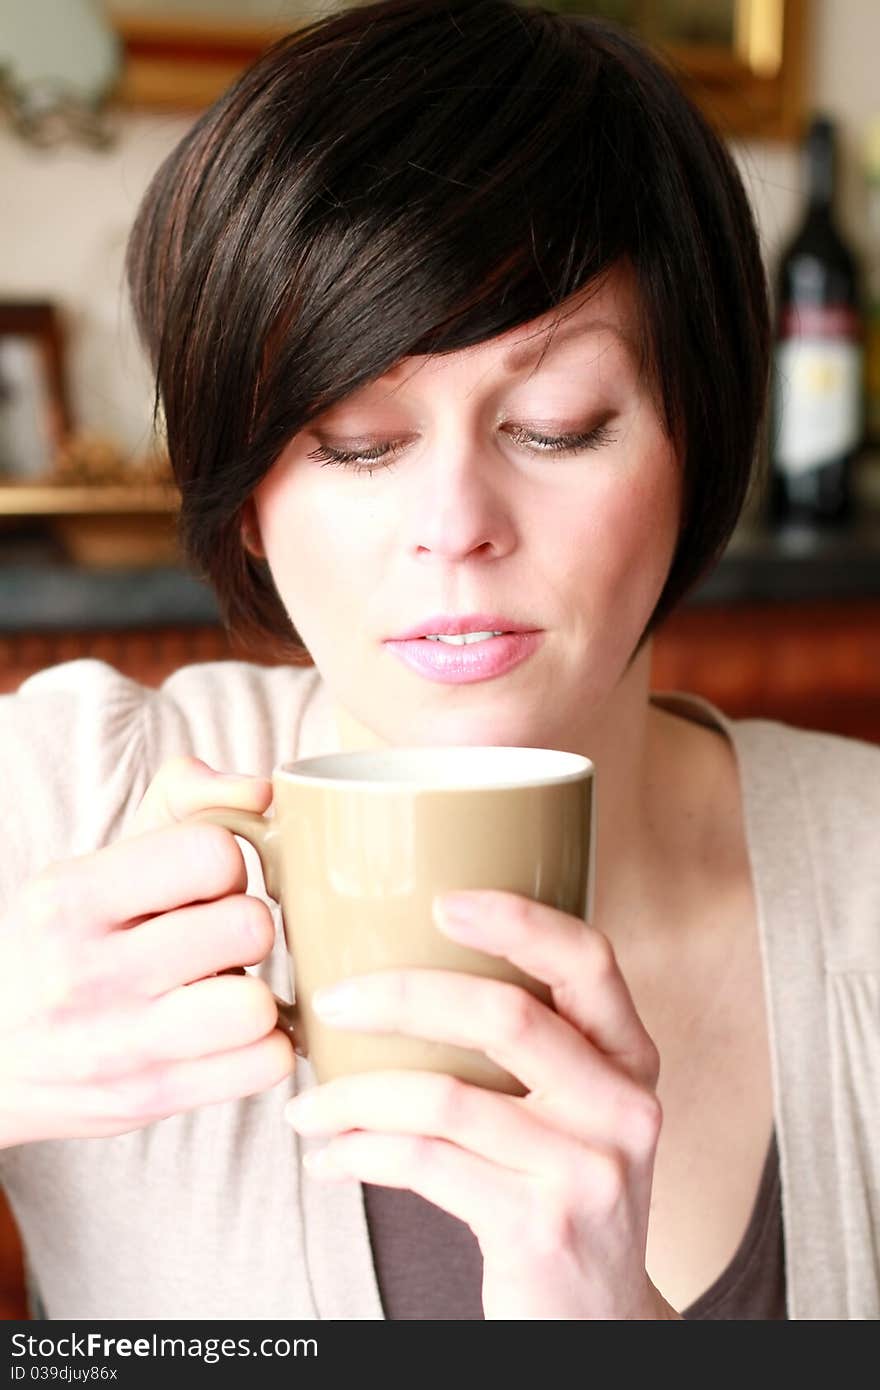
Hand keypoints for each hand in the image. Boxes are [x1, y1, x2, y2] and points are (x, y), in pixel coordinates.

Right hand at [0, 757, 294, 1147]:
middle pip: (247, 926)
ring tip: (223, 988)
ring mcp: (117, 1045)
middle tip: (212, 940)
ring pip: (256, 1006)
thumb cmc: (67, 943)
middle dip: (245, 925)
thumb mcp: (98, 863)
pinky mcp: (149, 1098)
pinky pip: (265, 1063)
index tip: (201, 885)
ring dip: (257, 992)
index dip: (225, 863)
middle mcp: (87, 973)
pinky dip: (263, 1046)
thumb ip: (183, 800)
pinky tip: (229, 1035)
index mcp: (70, 897)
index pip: (212, 853)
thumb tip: (259, 792)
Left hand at [283, 889, 678, 1319]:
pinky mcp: (541, 1227)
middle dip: (400, 997)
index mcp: (630, 1056)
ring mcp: (588, 1169)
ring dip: (353, 1095)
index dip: (517, 919)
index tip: (441, 900)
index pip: (588, 959)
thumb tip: (395, 972)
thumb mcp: (574, 1110)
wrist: (597, 1325)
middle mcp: (624, 1105)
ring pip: (445, 1096)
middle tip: (329, 998)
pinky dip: (360, 1153)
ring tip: (308, 1105)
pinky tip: (332, 1158)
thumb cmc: (560, 1193)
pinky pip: (424, 1163)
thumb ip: (530, 1045)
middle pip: (505, 1014)